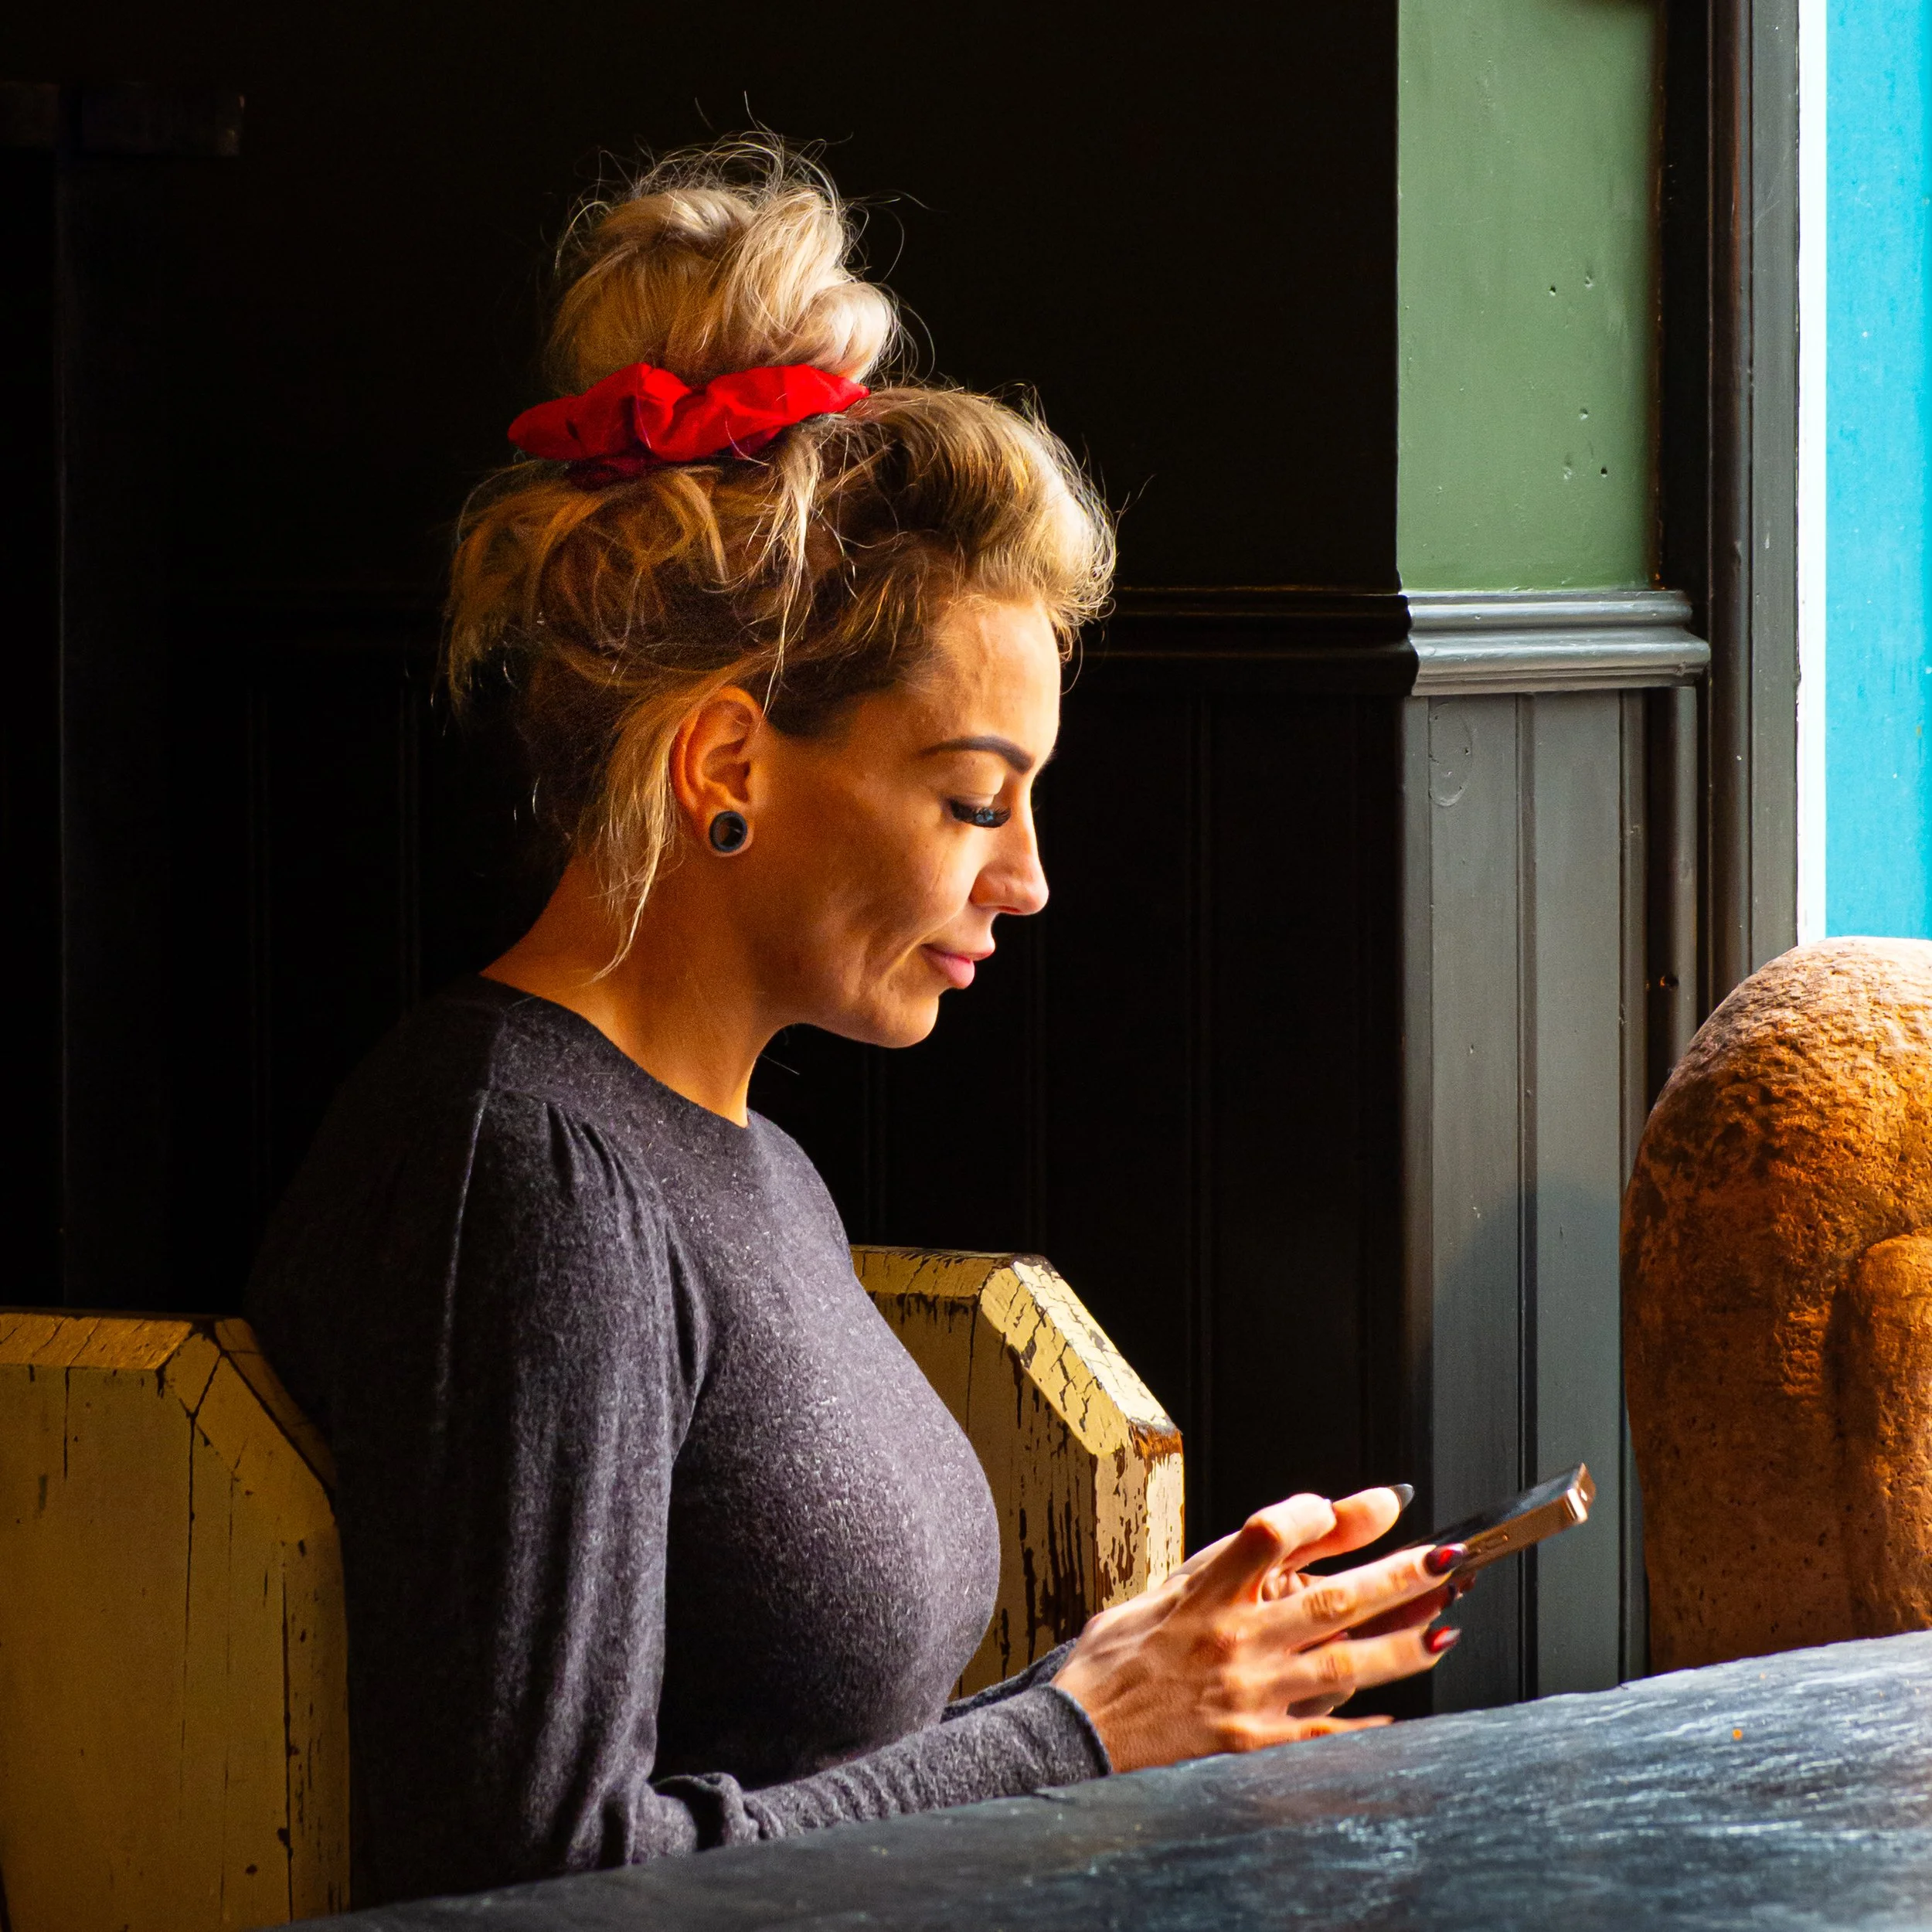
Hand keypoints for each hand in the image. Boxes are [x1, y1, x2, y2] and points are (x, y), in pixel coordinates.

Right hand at [1051, 1487, 1459, 1772]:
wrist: (1077, 1735)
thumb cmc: (1120, 1660)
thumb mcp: (1167, 1588)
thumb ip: (1233, 1556)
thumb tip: (1301, 1520)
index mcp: (1204, 1592)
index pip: (1268, 1532)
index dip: (1318, 1513)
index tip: (1358, 1505)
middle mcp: (1232, 1638)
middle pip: (1330, 1598)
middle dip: (1398, 1576)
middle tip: (1445, 1559)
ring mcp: (1247, 1694)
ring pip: (1344, 1666)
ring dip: (1403, 1646)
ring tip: (1444, 1629)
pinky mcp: (1252, 1745)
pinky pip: (1325, 1737)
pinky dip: (1367, 1729)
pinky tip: (1399, 1718)